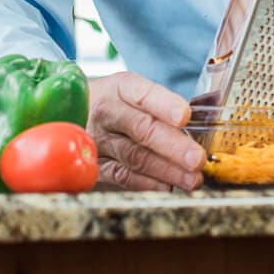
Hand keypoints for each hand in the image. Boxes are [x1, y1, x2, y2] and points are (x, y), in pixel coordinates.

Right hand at [86, 72, 204, 191]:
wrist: (72, 113)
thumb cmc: (114, 103)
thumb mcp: (131, 91)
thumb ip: (161, 106)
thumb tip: (200, 127)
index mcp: (121, 87)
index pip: (143, 93)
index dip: (164, 104)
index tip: (184, 115)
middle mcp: (107, 111)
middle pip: (141, 128)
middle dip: (172, 145)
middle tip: (196, 158)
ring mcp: (98, 139)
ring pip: (134, 156)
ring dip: (167, 170)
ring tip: (193, 179)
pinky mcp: (95, 163)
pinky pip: (122, 176)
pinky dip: (147, 183)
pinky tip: (167, 186)